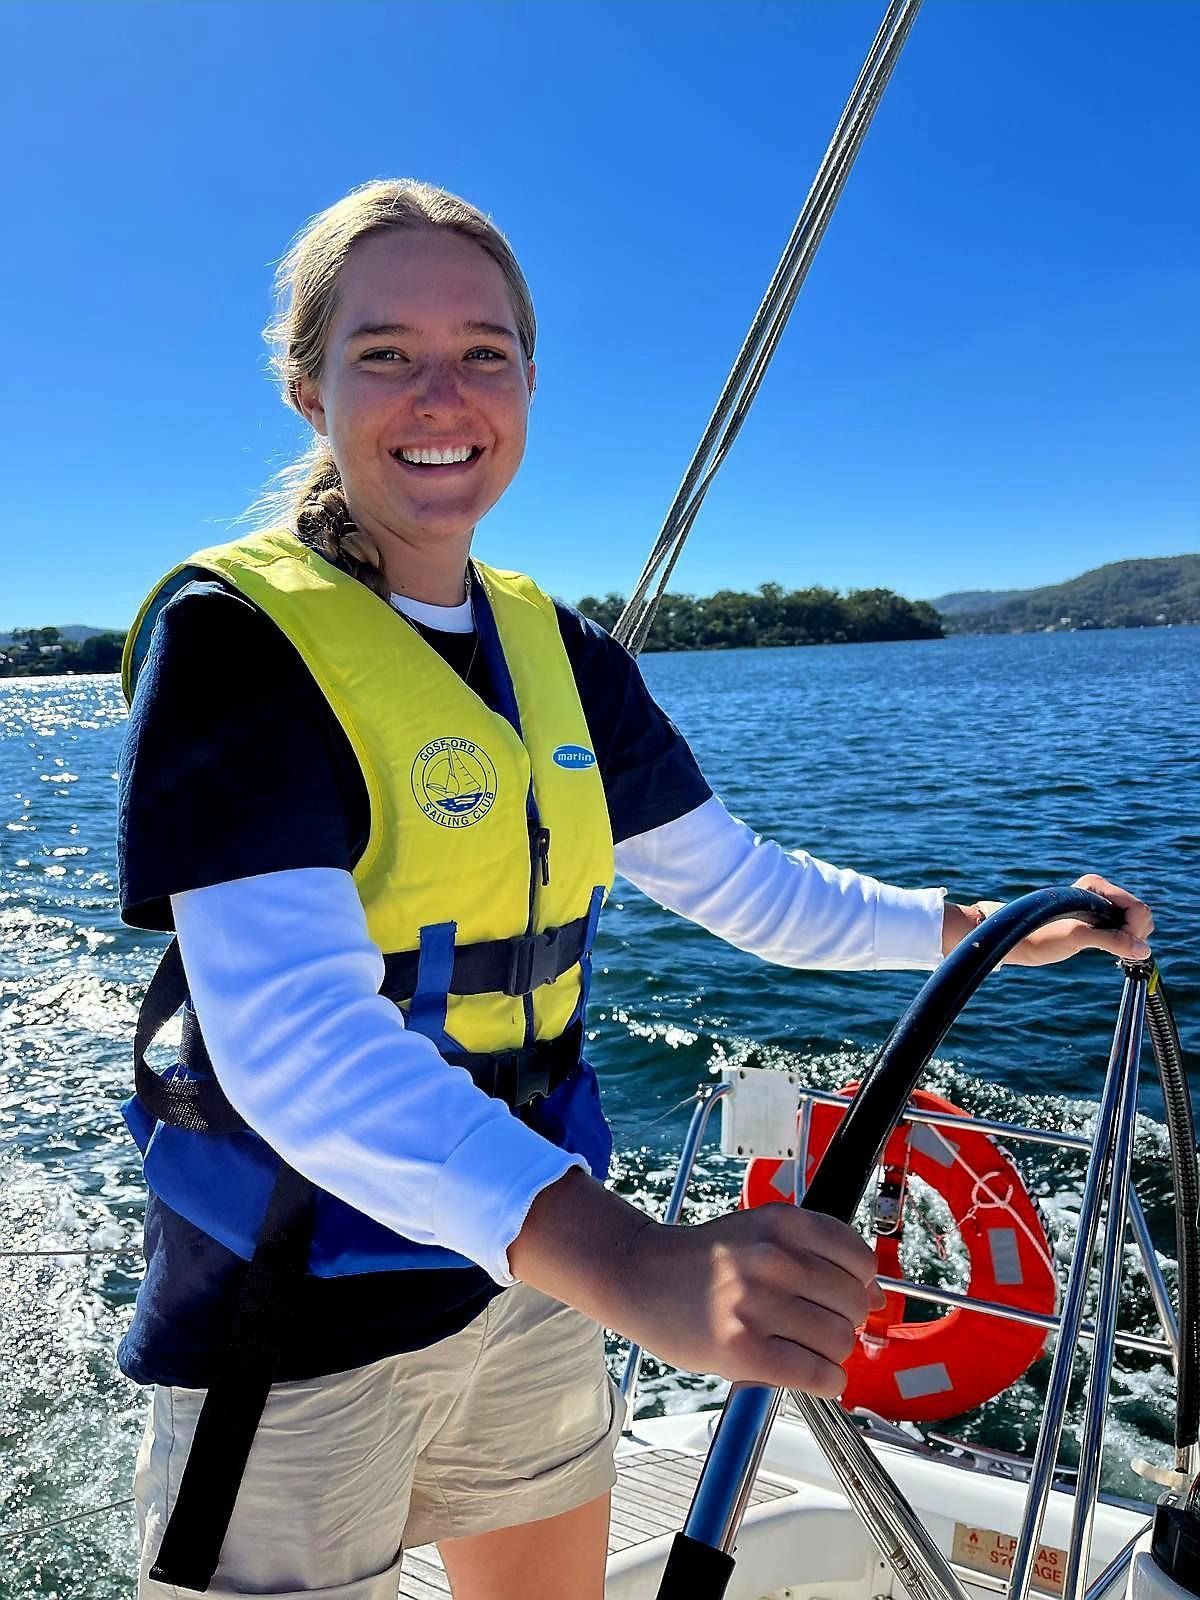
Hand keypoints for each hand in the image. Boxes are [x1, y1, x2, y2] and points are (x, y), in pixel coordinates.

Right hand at [620, 1203, 882, 1394]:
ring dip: (831, 1352)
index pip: (861, 1260)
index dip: (860, 1284)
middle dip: (844, 1319)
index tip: (843, 1294)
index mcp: (782, 1222)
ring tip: (803, 1347)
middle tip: (816, 1324)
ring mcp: (758, 1305)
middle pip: (854, 1303)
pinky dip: (826, 1381)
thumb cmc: (704, 1259)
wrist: (640, 1275)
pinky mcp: (745, 1351)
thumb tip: (879, 1296)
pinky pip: (817, 1375)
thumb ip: (818, 1255)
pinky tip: (808, 1373)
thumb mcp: (761, 1232)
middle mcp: (773, 1259)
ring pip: (840, 1341)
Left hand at [1002, 874, 1152, 966]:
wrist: (1024, 942)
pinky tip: (1106, 948)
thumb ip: (1111, 940)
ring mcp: (1104, 905)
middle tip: (1110, 948)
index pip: (1137, 909)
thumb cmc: (1044, 937)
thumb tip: (1143, 950)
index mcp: (1096, 886)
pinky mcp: (1102, 919)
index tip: (1118, 948)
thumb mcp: (1077, 938)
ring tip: (1104, 947)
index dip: (1133, 931)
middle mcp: (1102, 891)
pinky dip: (1125, 942)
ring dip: (1130, 940)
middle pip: (1141, 915)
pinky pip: (1128, 930)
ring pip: (1137, 924)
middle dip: (1133, 935)